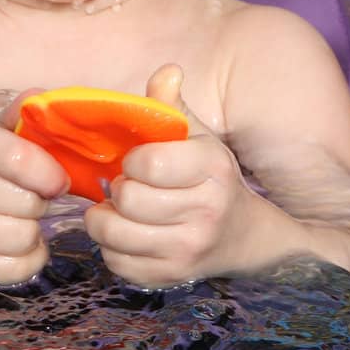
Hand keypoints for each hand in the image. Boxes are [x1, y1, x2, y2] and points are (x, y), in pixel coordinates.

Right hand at [0, 94, 69, 284]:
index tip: (57, 181)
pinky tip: (22, 245)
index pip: (22, 160)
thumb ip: (25, 113)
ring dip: (34, 232)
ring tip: (23, 220)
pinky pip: (12, 270)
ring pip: (22, 238)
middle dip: (41, 203)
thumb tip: (49, 102)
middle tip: (31, 198)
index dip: (52, 174)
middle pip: (28, 204)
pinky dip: (29, 261)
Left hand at [83, 64, 270, 286]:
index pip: (150, 163)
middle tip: (128, 187)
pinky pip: (116, 263)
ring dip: (105, 220)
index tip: (137, 162)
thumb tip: (167, 71)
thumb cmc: (211, 178)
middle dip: (118, 190)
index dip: (132, 160)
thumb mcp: (199, 137)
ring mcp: (188, 250)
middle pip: (128, 200)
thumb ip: (173, 105)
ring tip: (119, 210)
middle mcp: (206, 211)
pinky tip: (128, 235)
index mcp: (213, 168)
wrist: (244, 236)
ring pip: (114, 235)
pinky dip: (112, 248)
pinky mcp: (170, 278)